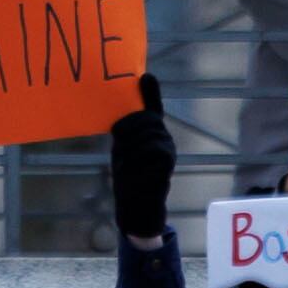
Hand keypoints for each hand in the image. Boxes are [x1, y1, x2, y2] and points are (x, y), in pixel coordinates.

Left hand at [107, 70, 174, 241]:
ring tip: (126, 163)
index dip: (150, 94)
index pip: (152, 111)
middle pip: (144, 119)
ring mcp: (167, 150)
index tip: (145, 77)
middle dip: (127, 128)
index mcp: (154, 135)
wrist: (138, 210)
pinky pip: (148, 148)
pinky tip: (132, 167)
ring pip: (143, 133)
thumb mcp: (124, 152)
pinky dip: (136, 156)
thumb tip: (119, 116)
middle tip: (120, 144)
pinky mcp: (166, 161)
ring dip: (129, 146)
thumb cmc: (130, 179)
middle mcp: (164, 139)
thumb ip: (126, 133)